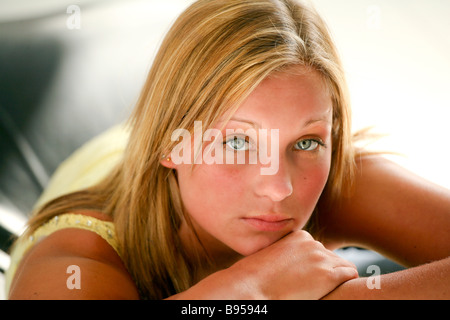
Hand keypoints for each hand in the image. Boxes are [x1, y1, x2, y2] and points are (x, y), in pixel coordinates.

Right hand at [231, 230, 357, 298]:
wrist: (250, 287)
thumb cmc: (253, 277)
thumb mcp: (270, 257)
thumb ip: (287, 256)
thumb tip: (292, 268)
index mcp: (298, 236)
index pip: (317, 249)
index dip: (314, 265)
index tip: (307, 277)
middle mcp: (312, 243)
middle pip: (331, 257)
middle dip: (326, 271)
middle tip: (315, 286)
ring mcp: (321, 258)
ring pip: (343, 265)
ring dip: (337, 277)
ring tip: (326, 290)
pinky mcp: (328, 275)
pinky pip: (350, 274)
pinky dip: (348, 282)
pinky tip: (338, 290)